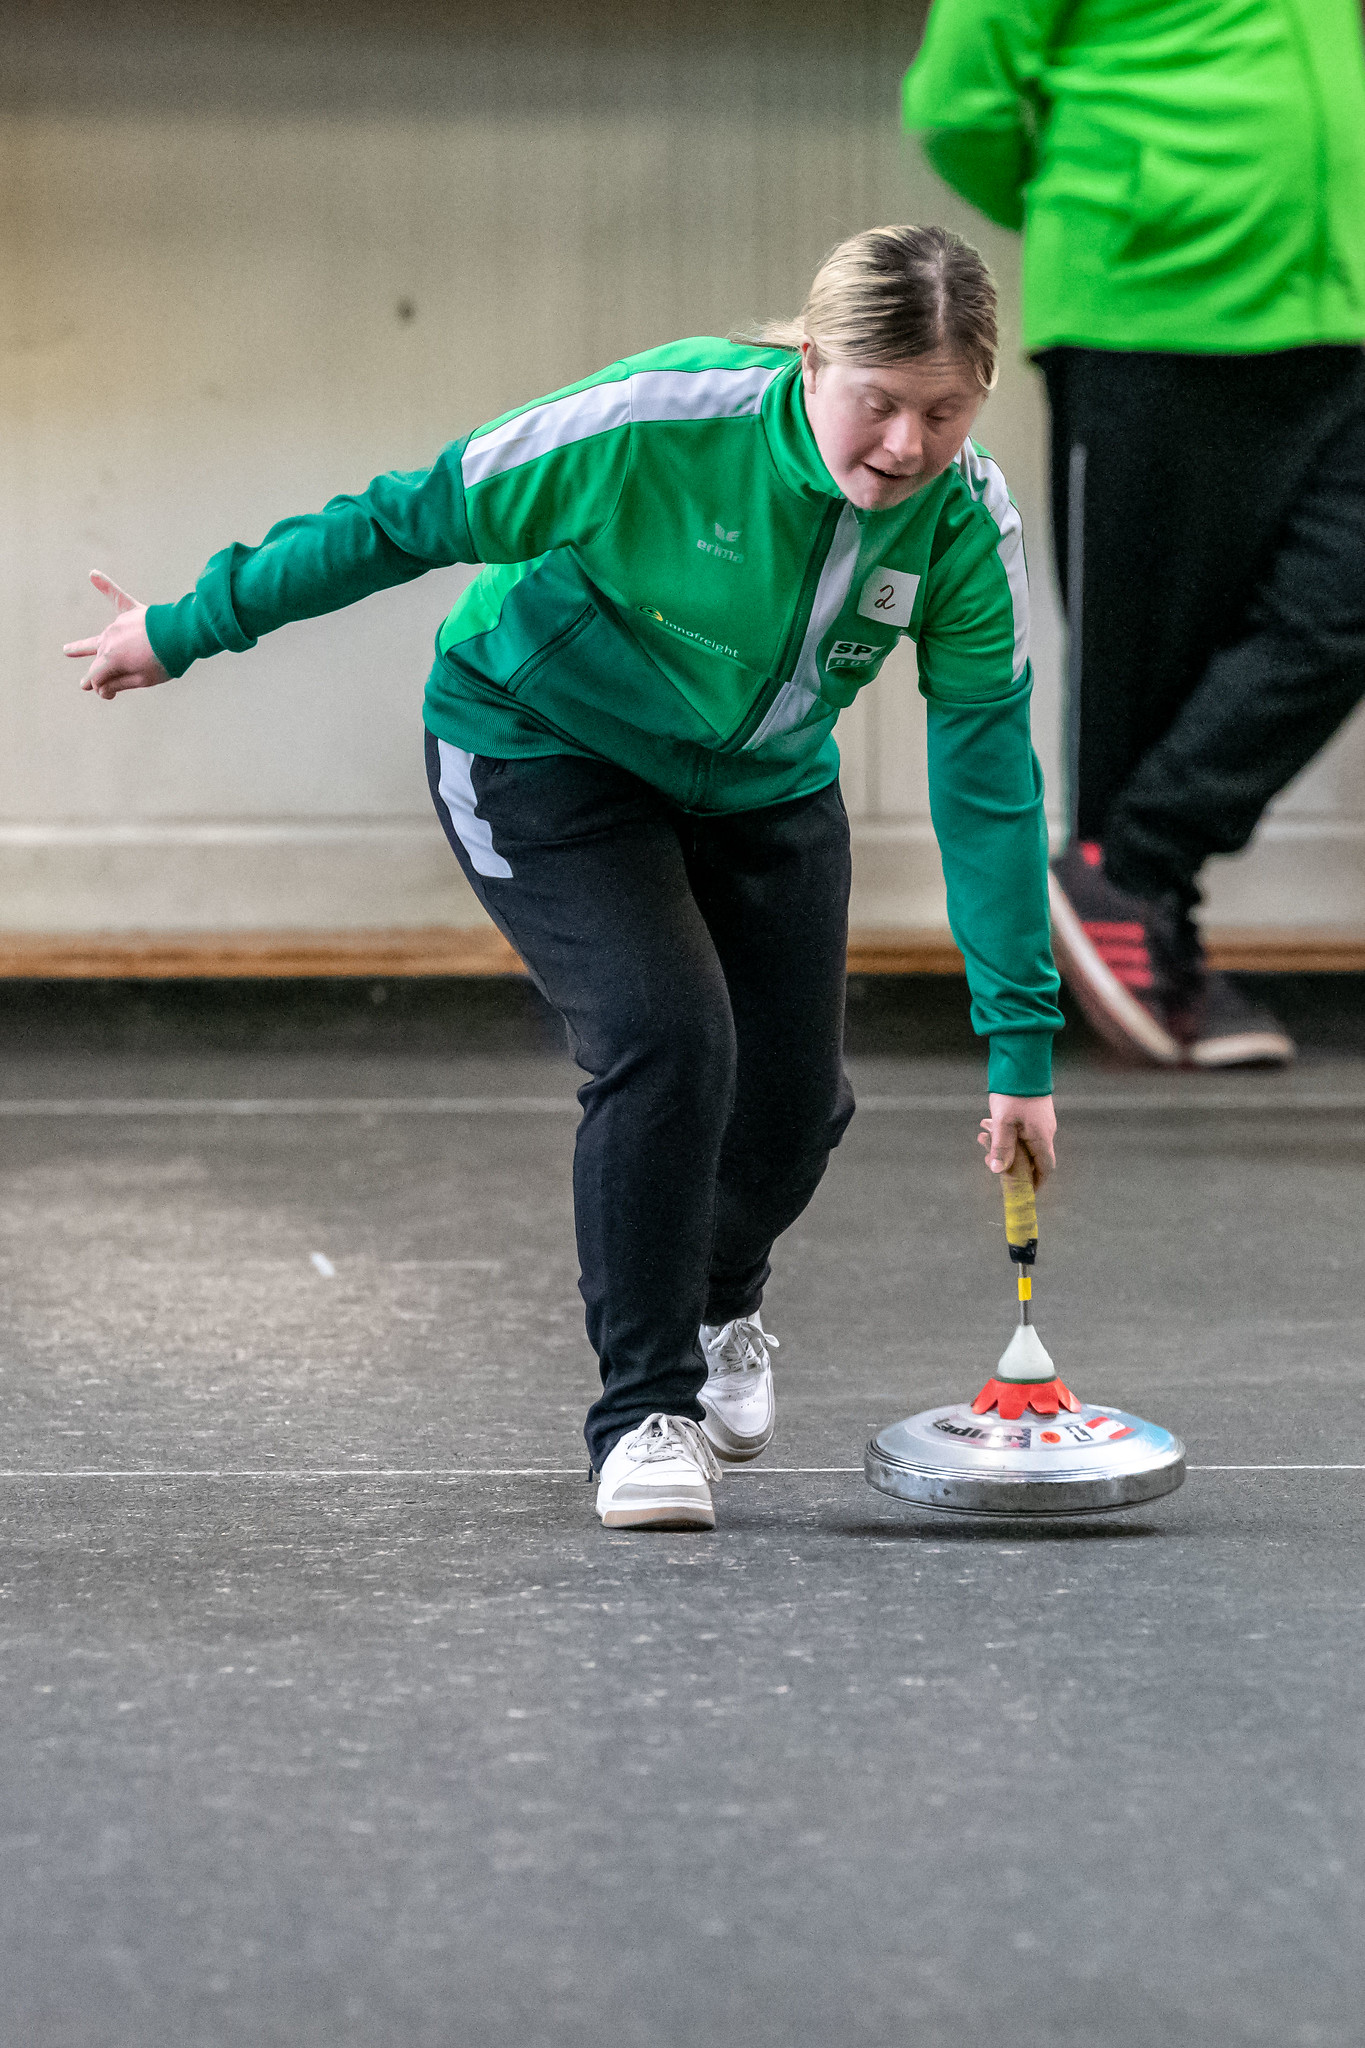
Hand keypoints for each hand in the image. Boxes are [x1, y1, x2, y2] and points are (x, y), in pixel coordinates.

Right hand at [64, 570, 167, 700]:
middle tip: (86, 685)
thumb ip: (119, 683)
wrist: (184, 635)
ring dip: (85, 647)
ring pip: (100, 640)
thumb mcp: (143, 680)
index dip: (101, 689)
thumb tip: (101, 689)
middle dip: (96, 674)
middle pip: (97, 660)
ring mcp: (118, 625)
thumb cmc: (166, 660)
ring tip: (66, 651)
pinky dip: (105, 585)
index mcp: (111, 659)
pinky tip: (93, 575)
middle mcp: (109, 640)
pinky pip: (116, 595)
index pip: (96, 677)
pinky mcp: (131, 612)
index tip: (109, 696)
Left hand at [978, 1092, 1056, 1185]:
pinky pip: (1021, 1130)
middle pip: (1031, 1157)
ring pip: (1023, 1142)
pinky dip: (1006, 1133)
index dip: (1036, 1182)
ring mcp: (1040, 1121)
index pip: (1045, 1168)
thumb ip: (1002, 1148)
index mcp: (1042, 1137)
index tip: (1024, 1191)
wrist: (1022, 1061)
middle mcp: (1045, 1131)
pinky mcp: (1032, 1111)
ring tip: (982, 1135)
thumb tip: (998, 1171)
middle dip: (1011, 1162)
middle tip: (990, 1160)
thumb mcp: (1003, 1122)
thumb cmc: (1014, 1093)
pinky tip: (989, 1124)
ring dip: (1004, 1144)